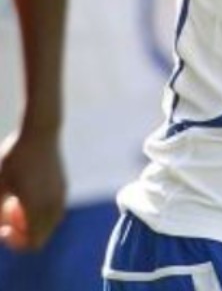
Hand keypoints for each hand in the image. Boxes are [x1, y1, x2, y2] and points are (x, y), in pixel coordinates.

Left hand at [0, 128, 65, 249]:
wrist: (40, 131)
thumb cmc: (15, 156)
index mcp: (38, 208)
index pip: (33, 242)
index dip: (16, 243)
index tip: (3, 229)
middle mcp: (54, 204)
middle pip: (42, 235)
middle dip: (24, 232)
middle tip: (8, 214)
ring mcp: (61, 194)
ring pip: (50, 223)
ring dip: (34, 221)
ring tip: (18, 203)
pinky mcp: (63, 185)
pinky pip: (55, 209)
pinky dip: (42, 210)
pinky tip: (28, 192)